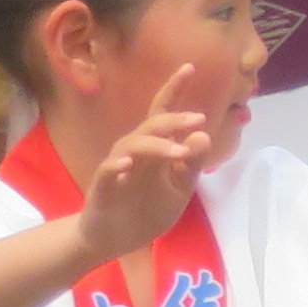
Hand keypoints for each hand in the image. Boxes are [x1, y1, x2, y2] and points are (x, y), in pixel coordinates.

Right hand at [73, 68, 230, 262]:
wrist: (115, 239)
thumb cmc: (148, 208)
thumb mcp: (179, 188)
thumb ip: (192, 164)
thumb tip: (203, 135)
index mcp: (157, 149)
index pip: (165, 113)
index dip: (175, 89)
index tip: (190, 66)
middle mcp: (136, 151)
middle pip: (152, 126)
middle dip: (175, 120)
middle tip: (198, 119)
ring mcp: (118, 167)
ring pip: (133, 144)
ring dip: (157, 145)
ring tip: (178, 151)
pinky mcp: (103, 188)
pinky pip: (107, 171)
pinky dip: (117, 165)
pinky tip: (128, 164)